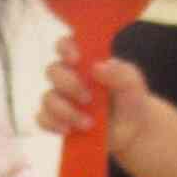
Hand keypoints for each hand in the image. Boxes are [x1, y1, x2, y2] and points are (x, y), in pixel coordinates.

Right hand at [39, 32, 157, 170]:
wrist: (133, 132)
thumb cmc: (131, 100)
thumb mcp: (133, 84)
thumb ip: (121, 72)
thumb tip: (98, 67)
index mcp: (86, 61)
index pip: (66, 45)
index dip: (65, 48)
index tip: (75, 59)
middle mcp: (70, 76)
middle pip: (52, 71)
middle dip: (68, 84)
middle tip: (88, 98)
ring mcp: (62, 99)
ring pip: (48, 98)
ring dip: (66, 111)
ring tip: (88, 123)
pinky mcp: (57, 119)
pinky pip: (43, 119)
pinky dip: (54, 124)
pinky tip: (70, 129)